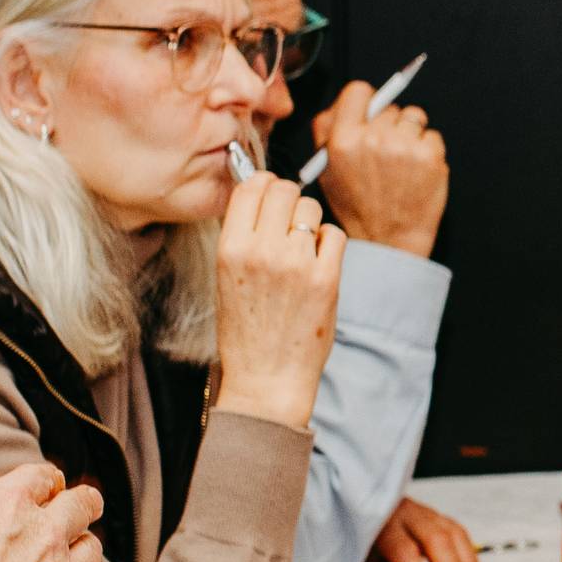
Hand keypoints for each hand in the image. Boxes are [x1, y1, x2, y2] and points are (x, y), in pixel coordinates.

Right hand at [0, 454, 103, 561]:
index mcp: (8, 506)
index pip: (40, 477)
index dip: (46, 479)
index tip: (49, 484)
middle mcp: (45, 537)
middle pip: (82, 507)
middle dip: (83, 503)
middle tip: (85, 505)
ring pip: (91, 552)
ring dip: (83, 548)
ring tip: (75, 553)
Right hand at [213, 172, 343, 429]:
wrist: (267, 378)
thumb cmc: (246, 331)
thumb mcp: (227, 278)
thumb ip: (243, 238)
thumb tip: (262, 196)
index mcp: (230, 249)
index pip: (250, 188)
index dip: (262, 183)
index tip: (268, 191)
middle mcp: (261, 251)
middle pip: (283, 189)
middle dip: (288, 198)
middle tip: (289, 219)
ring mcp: (296, 263)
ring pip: (310, 207)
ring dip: (309, 220)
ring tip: (302, 246)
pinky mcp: (326, 278)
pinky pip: (334, 233)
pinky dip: (329, 242)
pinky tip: (319, 261)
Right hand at [313, 79, 447, 257]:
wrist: (389, 241)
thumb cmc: (358, 206)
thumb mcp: (327, 170)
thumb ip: (328, 130)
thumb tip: (347, 100)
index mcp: (343, 140)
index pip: (359, 90)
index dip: (366, 100)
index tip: (371, 112)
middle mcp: (373, 139)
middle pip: (389, 105)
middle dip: (390, 123)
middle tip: (387, 151)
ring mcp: (404, 146)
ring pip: (414, 117)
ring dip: (411, 134)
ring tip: (403, 162)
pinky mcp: (430, 155)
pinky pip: (432, 135)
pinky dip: (428, 150)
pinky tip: (417, 171)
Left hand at [346, 498, 482, 561]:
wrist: (355, 509)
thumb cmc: (354, 542)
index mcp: (379, 523)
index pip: (403, 549)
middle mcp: (404, 513)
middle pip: (435, 538)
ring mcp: (422, 512)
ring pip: (452, 533)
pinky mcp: (435, 517)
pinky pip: (458, 533)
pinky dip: (469, 557)